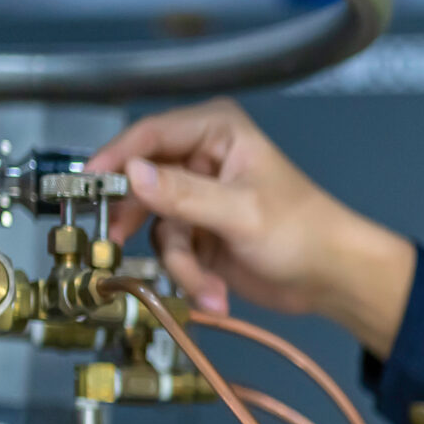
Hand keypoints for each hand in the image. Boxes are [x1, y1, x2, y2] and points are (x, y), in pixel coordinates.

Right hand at [86, 99, 415, 354]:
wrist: (334, 278)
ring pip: (156, 226)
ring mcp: (197, 198)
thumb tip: (132, 174)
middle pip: (142, 181)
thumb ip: (182, 194)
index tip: (88, 183)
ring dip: (180, 261)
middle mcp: (201, 158)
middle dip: (140, 220)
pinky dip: (191, 275)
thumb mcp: (240, 211)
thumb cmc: (304, 231)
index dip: (117, 158)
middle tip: (116, 240)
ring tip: (206, 283)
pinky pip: (173, 253)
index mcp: (216, 131)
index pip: (150, 135)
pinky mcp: (199, 234)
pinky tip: (216, 292)